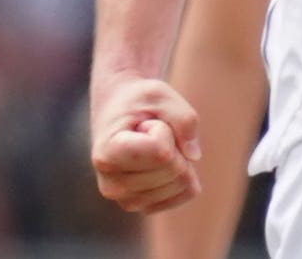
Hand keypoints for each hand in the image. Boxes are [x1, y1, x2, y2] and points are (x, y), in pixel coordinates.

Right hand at [90, 76, 203, 212]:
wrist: (118, 114)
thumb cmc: (138, 102)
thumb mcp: (160, 93)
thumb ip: (184, 118)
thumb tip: (195, 156)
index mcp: (106, 155)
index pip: (161, 151)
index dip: (164, 129)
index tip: (145, 123)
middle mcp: (112, 186)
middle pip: (174, 169)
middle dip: (174, 143)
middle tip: (150, 133)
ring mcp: (127, 201)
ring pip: (183, 183)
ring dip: (178, 157)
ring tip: (152, 146)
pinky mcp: (144, 207)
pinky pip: (187, 193)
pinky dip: (186, 173)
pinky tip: (161, 162)